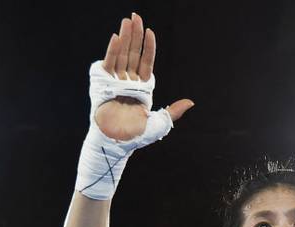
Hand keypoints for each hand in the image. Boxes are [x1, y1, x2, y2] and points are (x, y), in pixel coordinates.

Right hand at [95, 12, 193, 140]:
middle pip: (132, 54)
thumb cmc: (136, 136)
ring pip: (121, 55)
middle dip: (135, 35)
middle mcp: (128, 82)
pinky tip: (117, 37)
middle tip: (136, 16)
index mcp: (142, 88)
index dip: (148, 48)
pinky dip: (113, 50)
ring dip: (125, 37)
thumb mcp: (160, 123)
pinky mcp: (103, 84)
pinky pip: (109, 64)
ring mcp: (116, 81)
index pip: (146, 63)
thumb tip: (190, 102)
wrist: (117, 142)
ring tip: (127, 20)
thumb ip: (173, 111)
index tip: (150, 32)